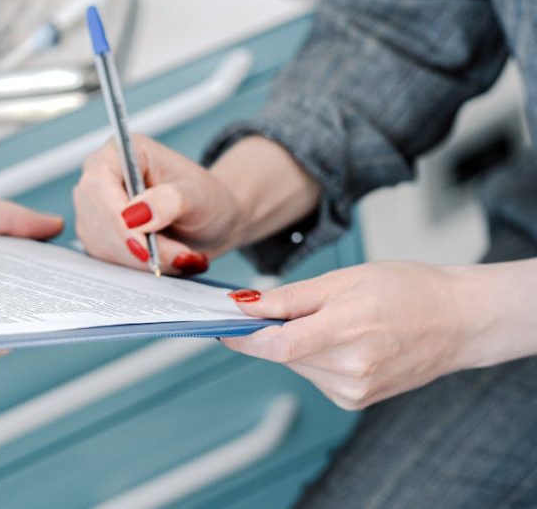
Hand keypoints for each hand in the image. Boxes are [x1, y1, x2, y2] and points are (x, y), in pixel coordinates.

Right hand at [73, 134, 243, 274]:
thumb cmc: (206, 198)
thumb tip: (136, 215)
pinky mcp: (98, 235)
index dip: (116, 216)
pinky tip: (161, 259)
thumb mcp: (198, 195)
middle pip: (96, 216)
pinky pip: (106, 258)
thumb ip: (170, 200)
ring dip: (139, 259)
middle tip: (175, 256)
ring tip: (177, 255)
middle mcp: (100, 177)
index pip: (99, 182)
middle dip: (135, 244)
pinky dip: (136, 266)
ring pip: (99, 242)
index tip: (142, 246)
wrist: (210, 221)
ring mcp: (95, 208)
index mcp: (121, 151)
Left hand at [220, 262, 479, 409]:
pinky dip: (315, 358)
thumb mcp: (345, 279)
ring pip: (296, 365)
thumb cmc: (408, 290)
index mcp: (348, 330)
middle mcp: (351, 368)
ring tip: (335, 321)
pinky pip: (314, 376)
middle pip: (282, 354)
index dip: (242, 337)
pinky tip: (345, 341)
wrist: (459, 321)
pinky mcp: (355, 401)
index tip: (220, 324)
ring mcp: (354, 390)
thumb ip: (289, 297)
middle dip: (273, 332)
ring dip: (296, 344)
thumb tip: (243, 305)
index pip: (277, 345)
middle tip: (293, 307)